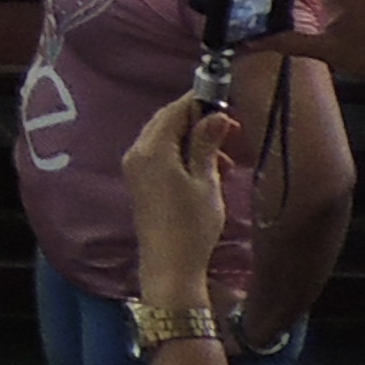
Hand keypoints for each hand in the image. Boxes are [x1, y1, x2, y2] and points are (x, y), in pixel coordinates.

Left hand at [122, 92, 236, 306]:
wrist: (170, 265)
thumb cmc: (192, 223)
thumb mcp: (206, 181)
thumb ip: (207, 144)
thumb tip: (216, 114)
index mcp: (152, 149)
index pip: (174, 111)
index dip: (199, 102)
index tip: (225, 100)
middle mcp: (136, 152)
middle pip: (167, 123)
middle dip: (198, 122)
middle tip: (230, 129)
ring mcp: (135, 168)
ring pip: (165, 140)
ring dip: (194, 142)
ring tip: (226, 161)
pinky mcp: (140, 182)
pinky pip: (161, 157)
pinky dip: (184, 156)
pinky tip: (210, 172)